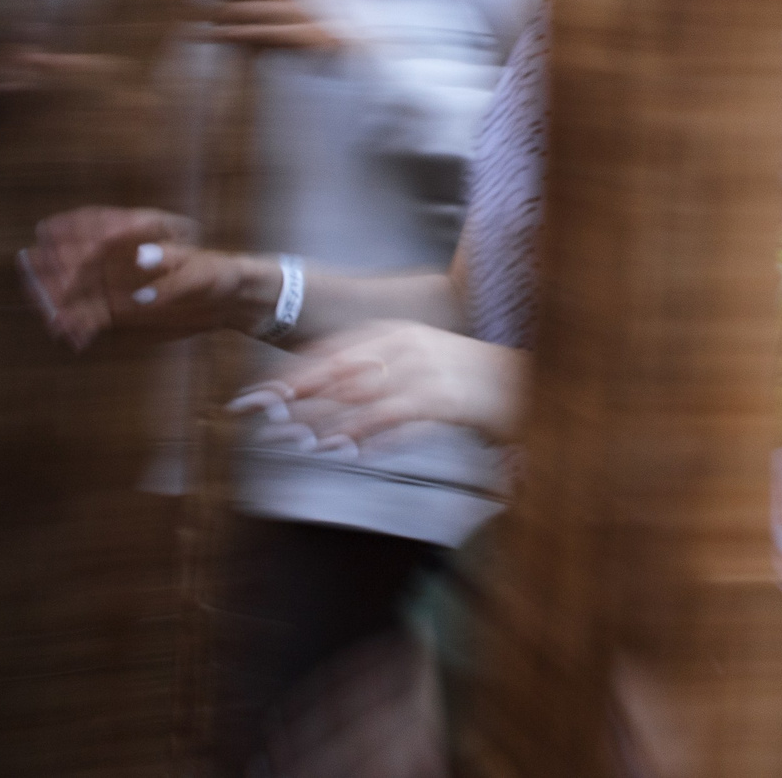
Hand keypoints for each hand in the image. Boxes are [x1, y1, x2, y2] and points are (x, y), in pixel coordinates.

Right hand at [20, 205, 274, 349]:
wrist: (228, 301)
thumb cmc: (218, 275)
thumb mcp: (203, 270)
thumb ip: (172, 270)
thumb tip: (142, 264)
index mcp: (141, 235)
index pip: (100, 227)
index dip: (74, 228)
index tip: (49, 230)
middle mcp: (123, 257)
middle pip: (80, 257)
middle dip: (55, 263)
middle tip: (33, 268)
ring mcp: (119, 284)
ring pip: (78, 289)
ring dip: (57, 295)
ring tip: (41, 304)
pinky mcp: (119, 311)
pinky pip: (91, 317)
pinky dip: (78, 325)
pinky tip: (67, 333)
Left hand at [249, 321, 527, 445]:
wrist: (526, 382)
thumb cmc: (468, 382)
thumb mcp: (418, 367)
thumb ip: (377, 378)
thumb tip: (328, 402)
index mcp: (397, 333)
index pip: (334, 349)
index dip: (293, 372)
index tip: (259, 391)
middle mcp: (407, 346)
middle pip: (337, 369)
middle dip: (293, 392)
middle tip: (255, 412)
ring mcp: (425, 370)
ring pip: (359, 394)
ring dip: (320, 416)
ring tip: (289, 436)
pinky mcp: (444, 398)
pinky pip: (394, 415)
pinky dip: (364, 432)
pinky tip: (341, 448)